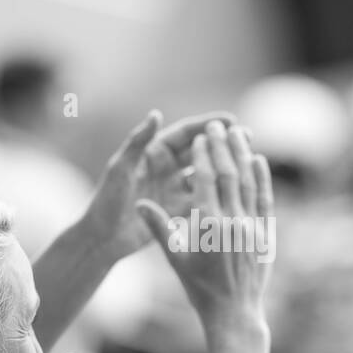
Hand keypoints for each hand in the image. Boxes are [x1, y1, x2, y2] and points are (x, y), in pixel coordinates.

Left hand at [82, 110, 237, 261]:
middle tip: (248, 136)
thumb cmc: (106, 200)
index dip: (207, 126)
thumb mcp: (122, 169)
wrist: (103, 238)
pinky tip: (239, 191)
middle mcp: (166, 167)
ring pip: (205, 173)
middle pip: (199, 150)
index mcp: (153, 152)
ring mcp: (174, 188)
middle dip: (222, 143)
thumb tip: (156, 114)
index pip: (185, 134)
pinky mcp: (178, 208)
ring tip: (249, 161)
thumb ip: (138, 142)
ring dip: (224, 167)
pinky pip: (203, 198)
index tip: (230, 121)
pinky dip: (219, 193)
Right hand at [136, 120, 273, 329]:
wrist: (233, 312)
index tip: (200, 136)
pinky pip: (264, 199)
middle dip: (222, 147)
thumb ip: (159, 228)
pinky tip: (258, 160)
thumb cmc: (199, 288)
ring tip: (237, 133)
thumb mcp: (175, 259)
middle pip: (229, 174)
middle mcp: (233, 222)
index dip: (203, 155)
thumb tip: (139, 204)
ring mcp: (252, 227)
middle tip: (216, 124)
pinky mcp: (266, 233)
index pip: (206, 179)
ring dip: (243, 155)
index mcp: (208, 225)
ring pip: (248, 182)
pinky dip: (261, 178)